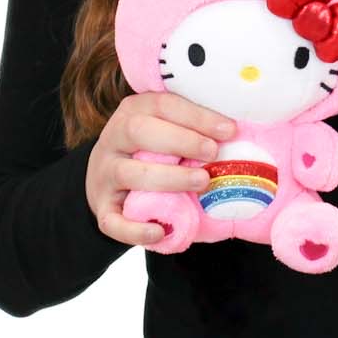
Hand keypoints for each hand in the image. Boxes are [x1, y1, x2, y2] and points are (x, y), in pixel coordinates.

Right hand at [85, 91, 235, 245]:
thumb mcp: (165, 127)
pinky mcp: (102, 208)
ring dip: (168, 178)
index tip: (229, 130)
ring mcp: (103, 174)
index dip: (197, 116)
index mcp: (133, 111)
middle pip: (138, 131)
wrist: (107, 179)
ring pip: (127, 173)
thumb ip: (190, 126)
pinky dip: (135, 229)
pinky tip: (159, 232)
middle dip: (181, 140)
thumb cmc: (151, 149)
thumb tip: (236, 131)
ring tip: (201, 181)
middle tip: (213, 153)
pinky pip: (112, 221)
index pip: (163, 105)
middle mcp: (113, 139)